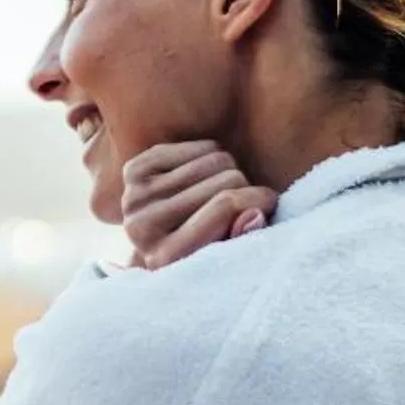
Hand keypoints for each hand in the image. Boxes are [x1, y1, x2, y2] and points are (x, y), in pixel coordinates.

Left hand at [121, 141, 276, 268]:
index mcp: (167, 258)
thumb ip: (244, 238)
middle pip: (225, 180)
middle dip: (244, 187)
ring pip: (216, 158)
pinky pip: (198, 146)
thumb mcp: (230, 256)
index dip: (258, 199)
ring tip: (223, 191)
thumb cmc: (209, 251)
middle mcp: (143, 228)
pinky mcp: (133, 171)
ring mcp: (134, 197)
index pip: (225, 207)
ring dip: (230, 171)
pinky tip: (203, 177)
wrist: (162, 242)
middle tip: (243, 200)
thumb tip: (256, 214)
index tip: (271, 201)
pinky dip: (210, 156)